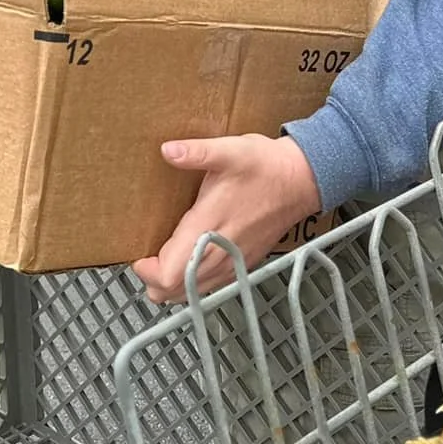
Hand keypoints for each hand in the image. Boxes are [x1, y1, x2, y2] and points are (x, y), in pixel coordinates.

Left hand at [133, 134, 322, 303]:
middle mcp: (221, 251)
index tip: (140, 255)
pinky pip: (214, 286)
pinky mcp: (245, 263)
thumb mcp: (230, 150)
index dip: (148, 272)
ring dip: (174, 284)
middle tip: (147, 260)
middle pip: (178, 291)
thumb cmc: (266, 166)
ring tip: (164, 263)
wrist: (302, 180)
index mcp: (210, 226)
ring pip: (196, 293)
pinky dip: (195, 283)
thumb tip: (169, 150)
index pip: (171, 273)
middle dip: (155, 281)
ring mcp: (235, 261)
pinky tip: (190, 265)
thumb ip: (197, 152)